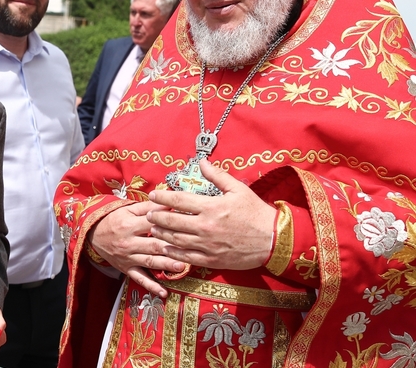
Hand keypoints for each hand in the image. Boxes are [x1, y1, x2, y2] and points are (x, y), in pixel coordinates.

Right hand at [90, 201, 186, 297]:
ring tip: (181, 267)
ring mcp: (128, 257)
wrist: (93, 234)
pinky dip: (151, 287)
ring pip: (149, 262)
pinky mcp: (127, 268)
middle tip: (189, 250)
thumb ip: (148, 208)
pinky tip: (164, 292)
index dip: (168, 225)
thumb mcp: (127, 209)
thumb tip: (168, 204)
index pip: (152, 225)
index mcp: (129, 225)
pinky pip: (140, 278)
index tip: (185, 226)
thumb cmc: (114, 219)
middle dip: (171, 248)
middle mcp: (129, 242)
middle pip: (153, 245)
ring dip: (165, 265)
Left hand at [147, 159, 276, 269]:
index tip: (153, 195)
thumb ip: (217, 176)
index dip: (162, 198)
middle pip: (172, 222)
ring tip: (153, 229)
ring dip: (161, 234)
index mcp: (211, 207)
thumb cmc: (256, 213)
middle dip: (156, 217)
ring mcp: (207, 245)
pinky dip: (173, 253)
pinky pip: (186, 257)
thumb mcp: (238, 189)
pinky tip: (165, 248)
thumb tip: (202, 162)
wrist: (274, 240)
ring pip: (176, 240)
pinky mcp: (211, 260)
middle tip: (148, 213)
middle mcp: (205, 226)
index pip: (178, 201)